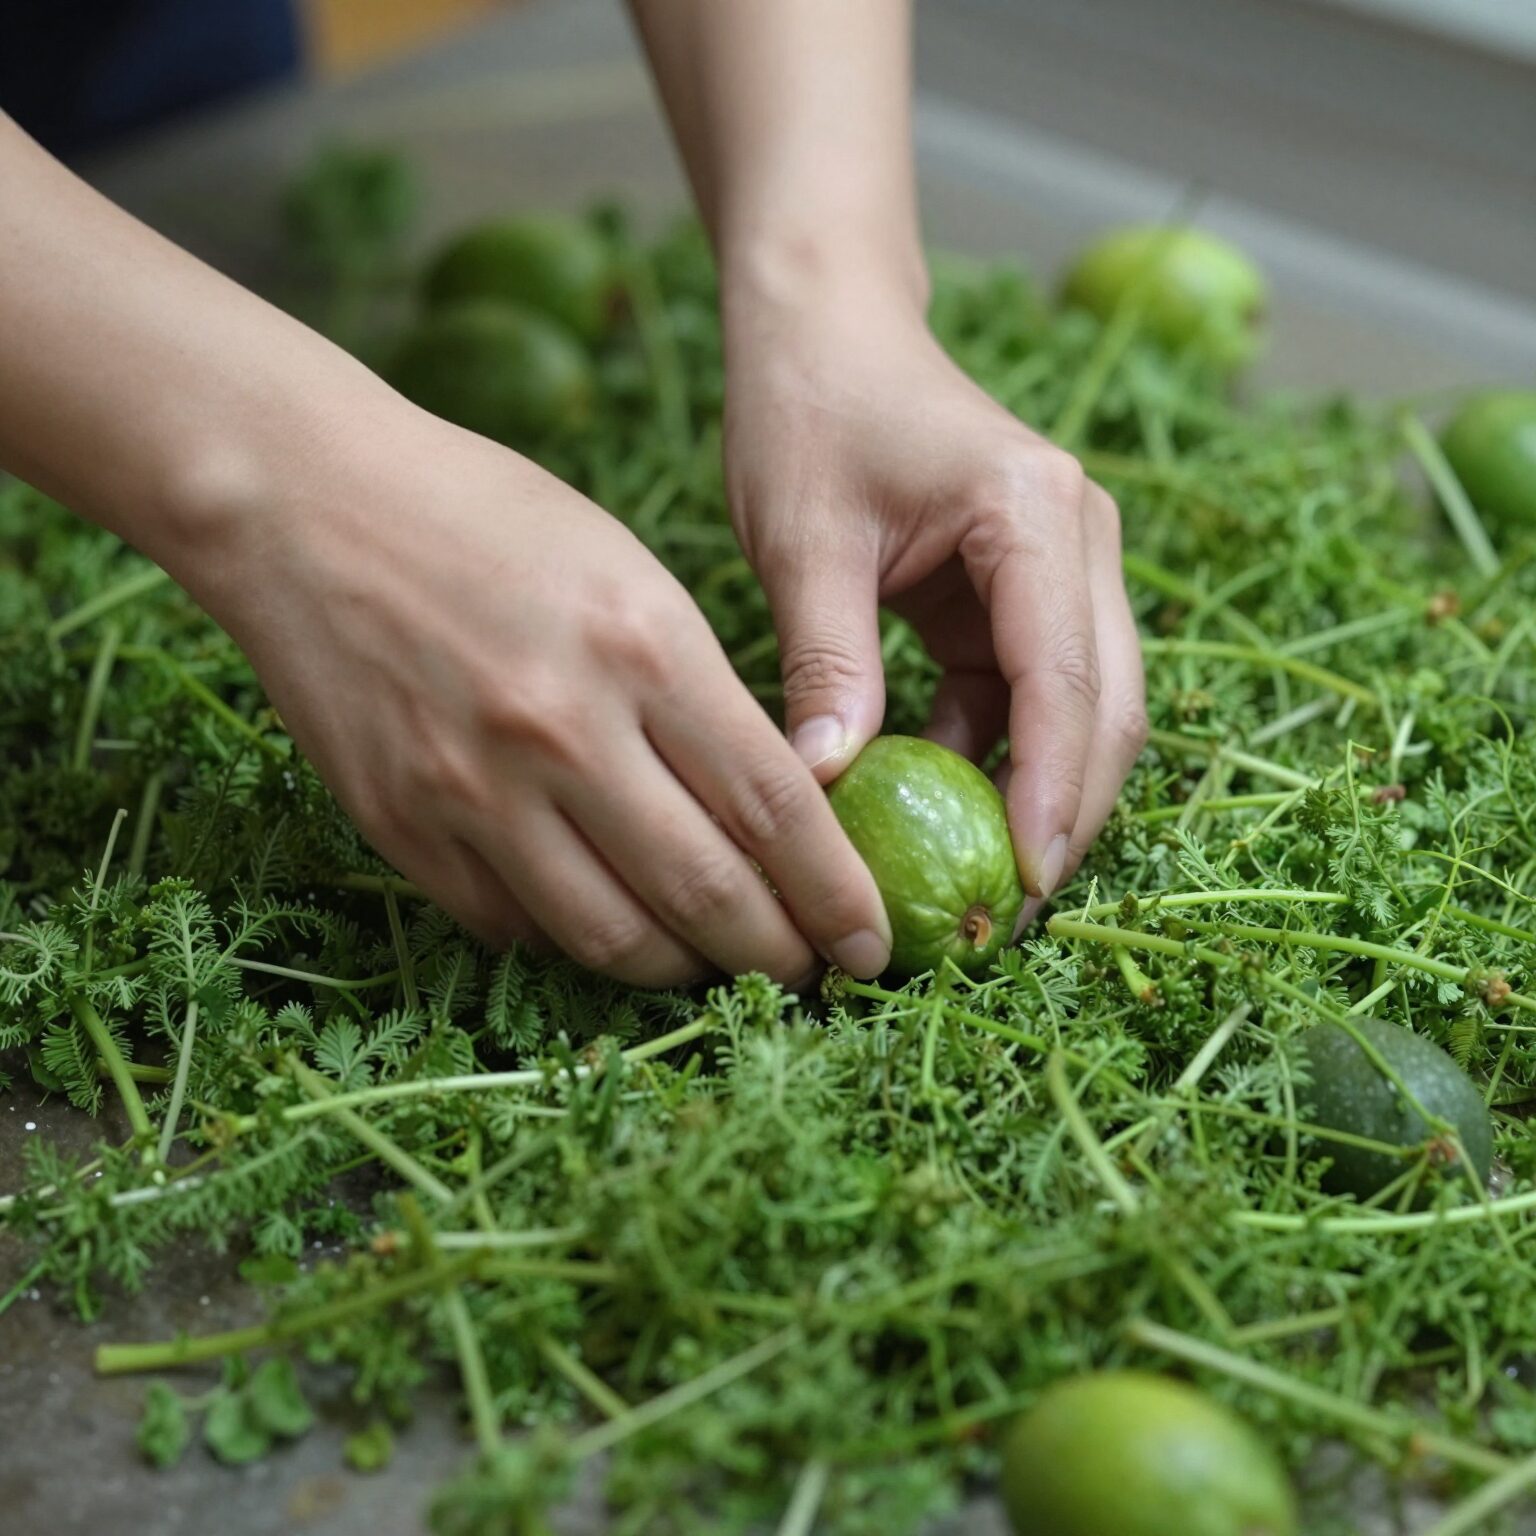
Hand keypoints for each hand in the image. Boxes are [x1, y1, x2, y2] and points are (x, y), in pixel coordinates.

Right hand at [193, 399, 892, 986]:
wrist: (308, 506)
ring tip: (718, 963)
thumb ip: (700, 694)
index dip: (837, 893)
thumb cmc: (487, 517)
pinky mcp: (404, 827)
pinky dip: (580, 941)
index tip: (870, 940)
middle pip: (707, 891)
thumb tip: (767, 812)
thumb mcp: (629, 572)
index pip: (777, 808)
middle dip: (779, 955)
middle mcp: (562, 730)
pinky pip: (517, 925)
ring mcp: (474, 788)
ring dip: (685, 969)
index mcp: (642, 646)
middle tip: (811, 974)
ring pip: (613, 936)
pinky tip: (613, 923)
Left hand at [722, 254, 1146, 908]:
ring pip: (1079, 710)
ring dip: (1033, 792)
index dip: (1054, 790)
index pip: (1067, 677)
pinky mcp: (1024, 594)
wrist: (826, 330)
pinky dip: (989, 754)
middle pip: (1107, 705)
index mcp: (1036, 513)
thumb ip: (827, 662)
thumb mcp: (804, 540)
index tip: (1025, 885)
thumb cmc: (811, 410)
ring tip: (970, 882)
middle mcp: (1079, 541)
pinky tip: (930, 800)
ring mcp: (1061, 568)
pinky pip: (1025, 696)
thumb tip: (827, 792)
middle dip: (1066, 812)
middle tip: (1006, 915)